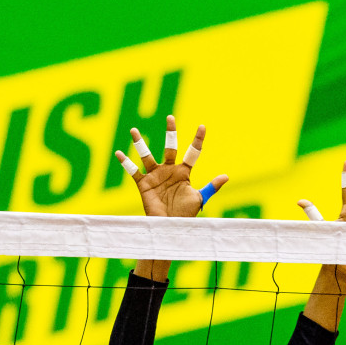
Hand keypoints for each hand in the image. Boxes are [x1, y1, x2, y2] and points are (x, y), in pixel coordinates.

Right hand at [114, 115, 229, 218]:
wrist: (171, 226)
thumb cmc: (186, 213)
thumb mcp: (199, 198)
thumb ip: (211, 187)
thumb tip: (226, 176)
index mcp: (183, 172)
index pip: (192, 153)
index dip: (197, 140)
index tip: (202, 127)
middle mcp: (169, 170)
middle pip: (170, 147)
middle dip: (170, 132)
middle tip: (170, 118)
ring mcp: (155, 175)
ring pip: (147, 155)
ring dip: (140, 143)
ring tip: (134, 130)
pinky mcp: (144, 184)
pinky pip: (133, 171)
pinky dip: (126, 163)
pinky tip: (119, 153)